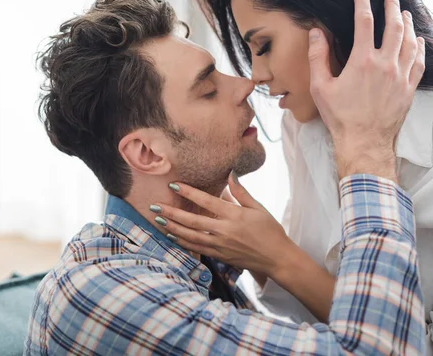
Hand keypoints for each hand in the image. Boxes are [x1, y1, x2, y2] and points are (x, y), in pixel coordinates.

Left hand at [151, 172, 293, 277]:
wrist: (277, 258)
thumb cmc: (270, 231)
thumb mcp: (258, 208)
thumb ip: (241, 192)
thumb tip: (230, 174)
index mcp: (235, 216)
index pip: (207, 201)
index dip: (189, 193)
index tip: (174, 185)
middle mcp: (225, 231)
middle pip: (192, 221)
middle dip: (172, 213)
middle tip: (155, 206)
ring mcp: (221, 245)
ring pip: (191, 236)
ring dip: (173, 228)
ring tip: (158, 220)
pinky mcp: (220, 256)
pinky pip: (197, 248)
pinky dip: (182, 242)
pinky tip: (172, 236)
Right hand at [308, 0, 425, 180]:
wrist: (364, 141)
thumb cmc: (340, 116)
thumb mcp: (320, 87)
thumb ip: (318, 57)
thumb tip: (316, 33)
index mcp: (362, 61)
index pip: (364, 21)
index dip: (363, 1)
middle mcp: (385, 64)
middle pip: (393, 26)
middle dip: (391, 7)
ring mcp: (400, 76)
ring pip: (409, 41)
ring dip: (407, 24)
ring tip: (404, 13)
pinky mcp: (408, 88)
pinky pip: (418, 62)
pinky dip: (419, 48)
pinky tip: (417, 41)